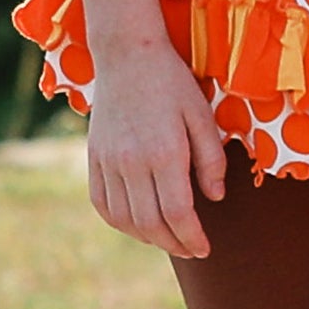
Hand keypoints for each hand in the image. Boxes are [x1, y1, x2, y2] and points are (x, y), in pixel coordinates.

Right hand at [80, 0, 226, 258]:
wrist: (127, 57)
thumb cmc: (173, 84)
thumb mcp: (203, 116)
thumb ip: (210, 159)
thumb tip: (214, 198)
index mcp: (164, 152)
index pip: (177, 212)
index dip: (191, 236)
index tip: (205, 249)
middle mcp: (131, 162)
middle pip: (149, 222)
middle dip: (173, 244)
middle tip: (193, 251)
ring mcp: (108, 161)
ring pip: (123, 218)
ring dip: (147, 237)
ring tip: (169, 240)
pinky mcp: (94, 158)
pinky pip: (102, 202)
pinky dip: (120, 222)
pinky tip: (138, 224)